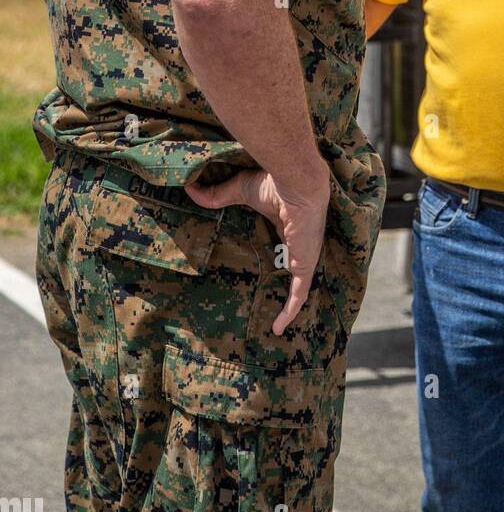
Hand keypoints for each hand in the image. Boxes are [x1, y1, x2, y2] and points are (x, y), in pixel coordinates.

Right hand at [185, 165, 331, 335]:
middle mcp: (299, 244)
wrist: (298, 184)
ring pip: (298, 286)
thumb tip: (190, 190)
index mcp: (288, 226)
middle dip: (286, 283)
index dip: (279, 255)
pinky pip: (299, 293)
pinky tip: (279, 327)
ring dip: (289, 304)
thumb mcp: (242, 190)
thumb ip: (218, 195)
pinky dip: (291, 310)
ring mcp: (303, 256)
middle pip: (292, 268)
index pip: (285, 245)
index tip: (268, 262)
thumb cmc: (274, 184)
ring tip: (275, 324)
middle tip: (271, 300)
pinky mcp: (305, 265)